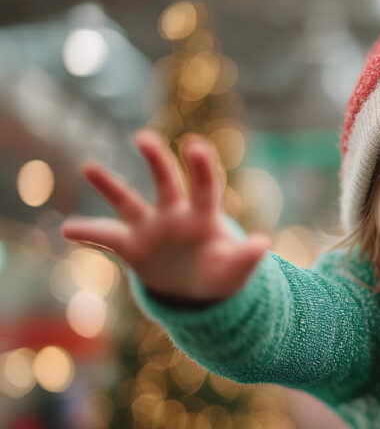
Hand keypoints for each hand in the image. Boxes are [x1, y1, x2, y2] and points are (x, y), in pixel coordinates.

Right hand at [61, 131, 269, 301]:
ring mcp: (151, 229)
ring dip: (109, 185)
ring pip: (128, 202)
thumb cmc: (222, 273)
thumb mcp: (236, 270)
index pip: (204, 187)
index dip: (201, 167)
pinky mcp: (132, 247)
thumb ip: (247, 257)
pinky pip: (106, 238)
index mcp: (204, 218)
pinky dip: (88, 234)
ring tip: (88, 166)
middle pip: (166, 182)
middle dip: (156, 160)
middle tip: (144, 138)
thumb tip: (264, 243)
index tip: (195, 146)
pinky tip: (67, 230)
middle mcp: (175, 215)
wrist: (199, 290)